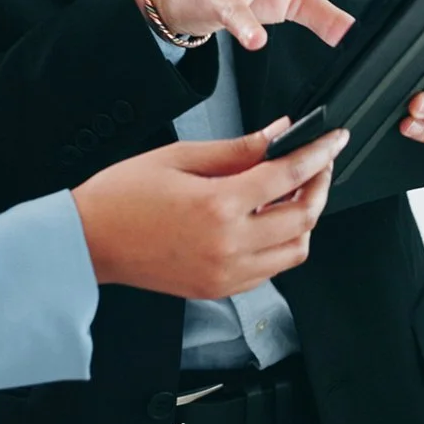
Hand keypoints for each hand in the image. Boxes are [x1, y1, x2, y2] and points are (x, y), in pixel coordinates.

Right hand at [72, 118, 346, 298]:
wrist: (89, 242)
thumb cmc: (123, 197)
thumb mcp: (181, 157)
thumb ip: (237, 149)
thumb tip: (278, 134)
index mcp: (218, 206)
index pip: (289, 176)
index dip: (320, 153)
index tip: (335, 139)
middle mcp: (228, 245)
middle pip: (304, 218)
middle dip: (321, 186)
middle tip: (319, 164)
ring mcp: (225, 273)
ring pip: (296, 251)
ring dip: (305, 220)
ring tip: (294, 193)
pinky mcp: (219, 289)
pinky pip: (271, 271)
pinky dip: (282, 245)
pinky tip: (269, 221)